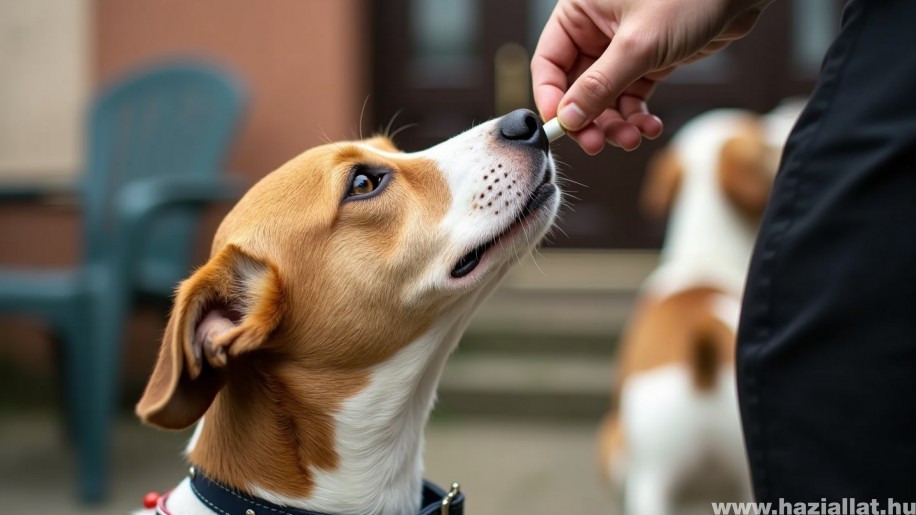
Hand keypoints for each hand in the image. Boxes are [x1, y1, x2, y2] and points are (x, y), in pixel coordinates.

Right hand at [532, 0, 771, 153]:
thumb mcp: (638, 45)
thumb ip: (599, 85)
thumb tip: (569, 118)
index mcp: (579, 13)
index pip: (549, 63)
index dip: (553, 99)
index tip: (563, 129)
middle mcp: (595, 30)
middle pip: (577, 88)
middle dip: (590, 119)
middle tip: (598, 145)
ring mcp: (621, 47)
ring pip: (605, 98)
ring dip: (616, 124)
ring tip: (632, 138)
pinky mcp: (647, 60)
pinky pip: (631, 97)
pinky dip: (637, 117)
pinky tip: (649, 128)